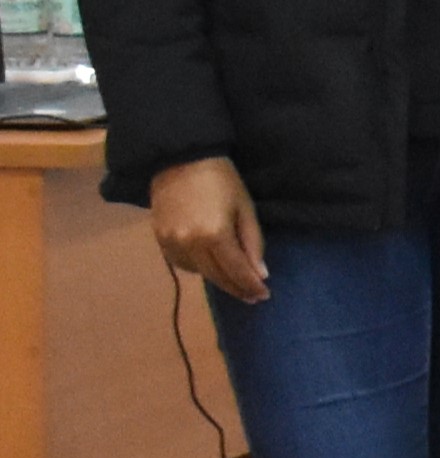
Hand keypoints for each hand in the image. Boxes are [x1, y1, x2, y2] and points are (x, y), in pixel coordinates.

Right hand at [150, 157, 267, 302]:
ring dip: (217, 279)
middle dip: (236, 288)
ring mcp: (171, 243)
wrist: (181, 160)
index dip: (250, 286)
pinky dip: (197, 267)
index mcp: (214, 235)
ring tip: (234, 281)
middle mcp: (189, 244)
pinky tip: (209, 265)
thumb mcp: (245, 208)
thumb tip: (259, 274)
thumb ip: (252, 243)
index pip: (236, 271)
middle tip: (252, 296)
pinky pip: (180, 263)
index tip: (263, 296)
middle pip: (216, 276)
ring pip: (198, 273)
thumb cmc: (222, 180)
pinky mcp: (159, 239)